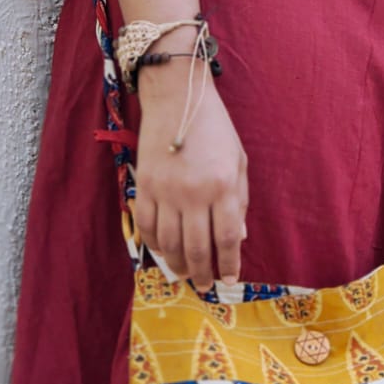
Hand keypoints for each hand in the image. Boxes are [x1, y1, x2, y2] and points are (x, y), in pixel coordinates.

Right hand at [133, 61, 248, 292]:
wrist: (177, 98)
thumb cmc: (215, 129)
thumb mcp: (238, 161)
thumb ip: (239, 201)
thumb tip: (238, 239)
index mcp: (222, 186)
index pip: (226, 238)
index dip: (228, 264)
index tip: (229, 278)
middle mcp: (194, 193)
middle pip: (197, 247)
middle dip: (202, 272)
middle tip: (204, 285)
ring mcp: (165, 191)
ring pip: (169, 243)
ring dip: (178, 264)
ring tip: (185, 275)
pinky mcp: (144, 186)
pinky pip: (146, 225)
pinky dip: (154, 244)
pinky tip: (164, 252)